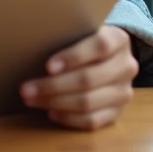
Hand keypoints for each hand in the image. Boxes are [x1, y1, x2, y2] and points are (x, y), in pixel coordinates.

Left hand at [19, 25, 138, 130]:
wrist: (107, 58)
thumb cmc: (84, 41)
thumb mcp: (80, 30)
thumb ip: (67, 35)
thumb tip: (32, 42)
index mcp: (119, 40)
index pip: (99, 46)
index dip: (73, 56)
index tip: (48, 66)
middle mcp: (126, 66)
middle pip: (89, 79)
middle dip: (53, 86)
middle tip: (26, 89)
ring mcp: (124, 92)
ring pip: (88, 102)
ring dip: (55, 103)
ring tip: (32, 100)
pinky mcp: (118, 113)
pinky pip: (92, 121)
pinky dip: (68, 118)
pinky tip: (51, 112)